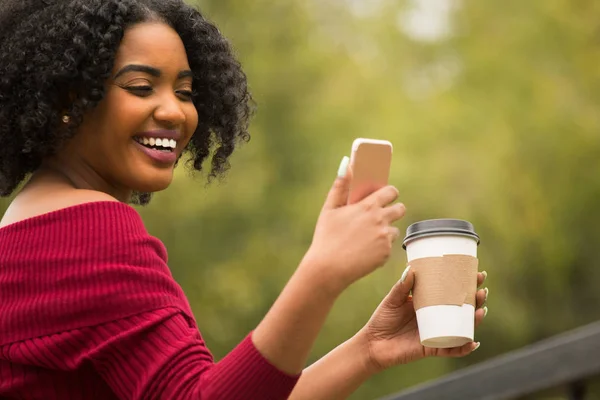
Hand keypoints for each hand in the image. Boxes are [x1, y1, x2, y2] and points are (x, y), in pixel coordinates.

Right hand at [302, 158, 405, 293]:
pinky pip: (388, 246)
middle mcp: (381, 220)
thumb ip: (340, 186)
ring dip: (385, 230)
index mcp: (368, 206)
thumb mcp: (330, 209)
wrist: (328, 268)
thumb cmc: (326, 237)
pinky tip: (364, 251)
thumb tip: (346, 164)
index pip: (391, 191)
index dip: (389, 193)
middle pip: (400, 208)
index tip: (384, 195)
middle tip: (381, 215)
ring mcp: (385, 238)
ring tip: (367, 237)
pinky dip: (379, 247)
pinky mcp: (385, 254)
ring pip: (394, 229)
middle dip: (393, 209)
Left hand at [359, 268, 488, 372]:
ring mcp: (436, 333)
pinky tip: (473, 342)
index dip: (466, 284)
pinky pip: (452, 349)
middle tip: (482, 291)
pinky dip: (464, 347)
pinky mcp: (432, 348)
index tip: (477, 274)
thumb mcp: (392, 299)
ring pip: (461, 328)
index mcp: (429, 304)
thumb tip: (411, 269)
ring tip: (480, 311)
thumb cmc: (382, 319)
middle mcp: (436, 318)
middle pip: (462, 309)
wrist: (373, 343)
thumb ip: (401, 286)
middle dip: (476, 300)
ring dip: (474, 321)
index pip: (452, 292)